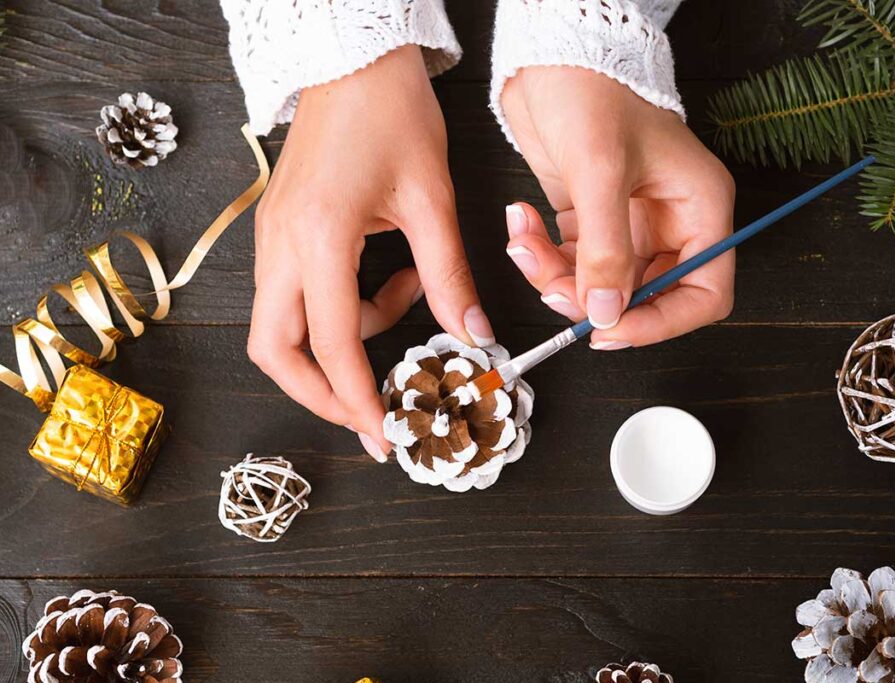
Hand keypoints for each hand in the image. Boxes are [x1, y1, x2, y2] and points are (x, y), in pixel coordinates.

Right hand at [247, 45, 493, 460]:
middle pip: (274, 351)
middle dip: (320, 392)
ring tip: (404, 304)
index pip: (329, 344)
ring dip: (338, 342)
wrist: (351, 59)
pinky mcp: (280, 231)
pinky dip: (338, 308)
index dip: (356, 398)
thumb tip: (472, 332)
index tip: (383, 435)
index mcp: (317, 238)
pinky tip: (390, 279)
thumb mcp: (432, 198)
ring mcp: (272, 238)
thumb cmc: (390, 113)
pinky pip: (297, 295)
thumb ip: (449, 274)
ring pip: (282, 327)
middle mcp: (280, 245)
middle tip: (370, 413)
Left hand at [501, 66, 734, 349]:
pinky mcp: (590, 218)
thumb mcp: (601, 170)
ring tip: (525, 244)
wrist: (551, 53)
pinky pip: (570, 262)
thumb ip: (606, 249)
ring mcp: (628, 223)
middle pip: (645, 297)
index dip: (663, 322)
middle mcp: (669, 221)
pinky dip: (542, 257)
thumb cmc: (593, 89)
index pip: (704, 292)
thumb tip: (606, 313)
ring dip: (555, 278)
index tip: (612, 329)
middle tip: (554, 291)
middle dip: (594, 301)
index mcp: (698, 208)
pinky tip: (520, 224)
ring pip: (599, 285)